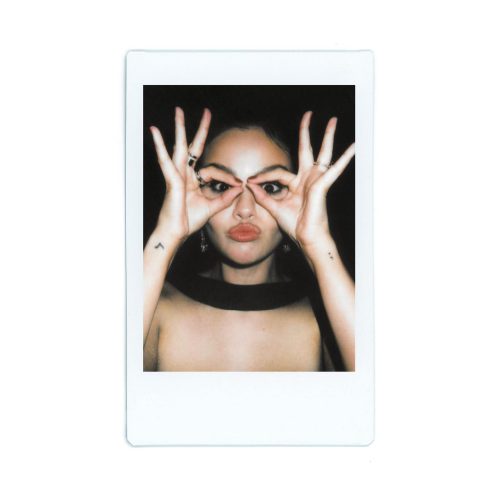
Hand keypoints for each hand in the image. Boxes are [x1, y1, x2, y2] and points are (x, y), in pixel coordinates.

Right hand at [150, 107, 242, 242]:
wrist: (177, 232)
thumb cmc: (190, 220)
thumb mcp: (213, 207)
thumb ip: (226, 198)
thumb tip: (240, 187)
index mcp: (192, 180)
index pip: (211, 168)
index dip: (227, 176)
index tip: (239, 183)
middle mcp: (184, 174)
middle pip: (191, 147)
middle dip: (198, 129)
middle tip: (206, 112)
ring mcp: (176, 175)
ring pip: (179, 147)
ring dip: (179, 128)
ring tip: (178, 111)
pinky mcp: (171, 180)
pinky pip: (165, 161)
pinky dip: (160, 145)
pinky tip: (154, 131)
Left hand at [247, 111, 354, 250]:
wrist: (305, 237)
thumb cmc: (293, 225)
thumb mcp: (273, 207)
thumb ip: (263, 195)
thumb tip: (250, 184)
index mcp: (296, 183)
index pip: (278, 172)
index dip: (263, 176)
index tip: (251, 181)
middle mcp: (307, 178)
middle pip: (307, 149)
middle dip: (306, 132)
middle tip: (308, 114)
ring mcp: (316, 180)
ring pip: (323, 153)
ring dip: (327, 136)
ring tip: (332, 120)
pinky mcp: (322, 184)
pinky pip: (335, 168)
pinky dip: (345, 157)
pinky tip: (354, 146)